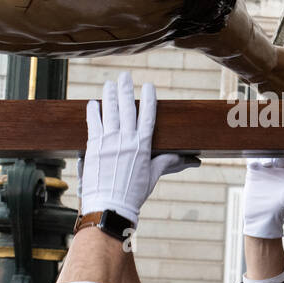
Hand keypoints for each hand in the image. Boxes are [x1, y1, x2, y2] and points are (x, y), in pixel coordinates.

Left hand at [80, 72, 191, 225]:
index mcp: (143, 145)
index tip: (149, 85)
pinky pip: (93, 124)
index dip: (149, 98)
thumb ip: (167, 162)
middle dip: (126, 89)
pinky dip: (93, 112)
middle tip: (125, 76)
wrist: (110, 206)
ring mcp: (109, 141)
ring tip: (109, 83)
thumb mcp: (153, 176)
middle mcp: (126, 139)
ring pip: (109, 111)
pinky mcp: (94, 146)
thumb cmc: (133, 194)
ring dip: (109, 95)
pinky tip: (93, 103)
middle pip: (127, 107)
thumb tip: (190, 160)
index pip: (147, 115)